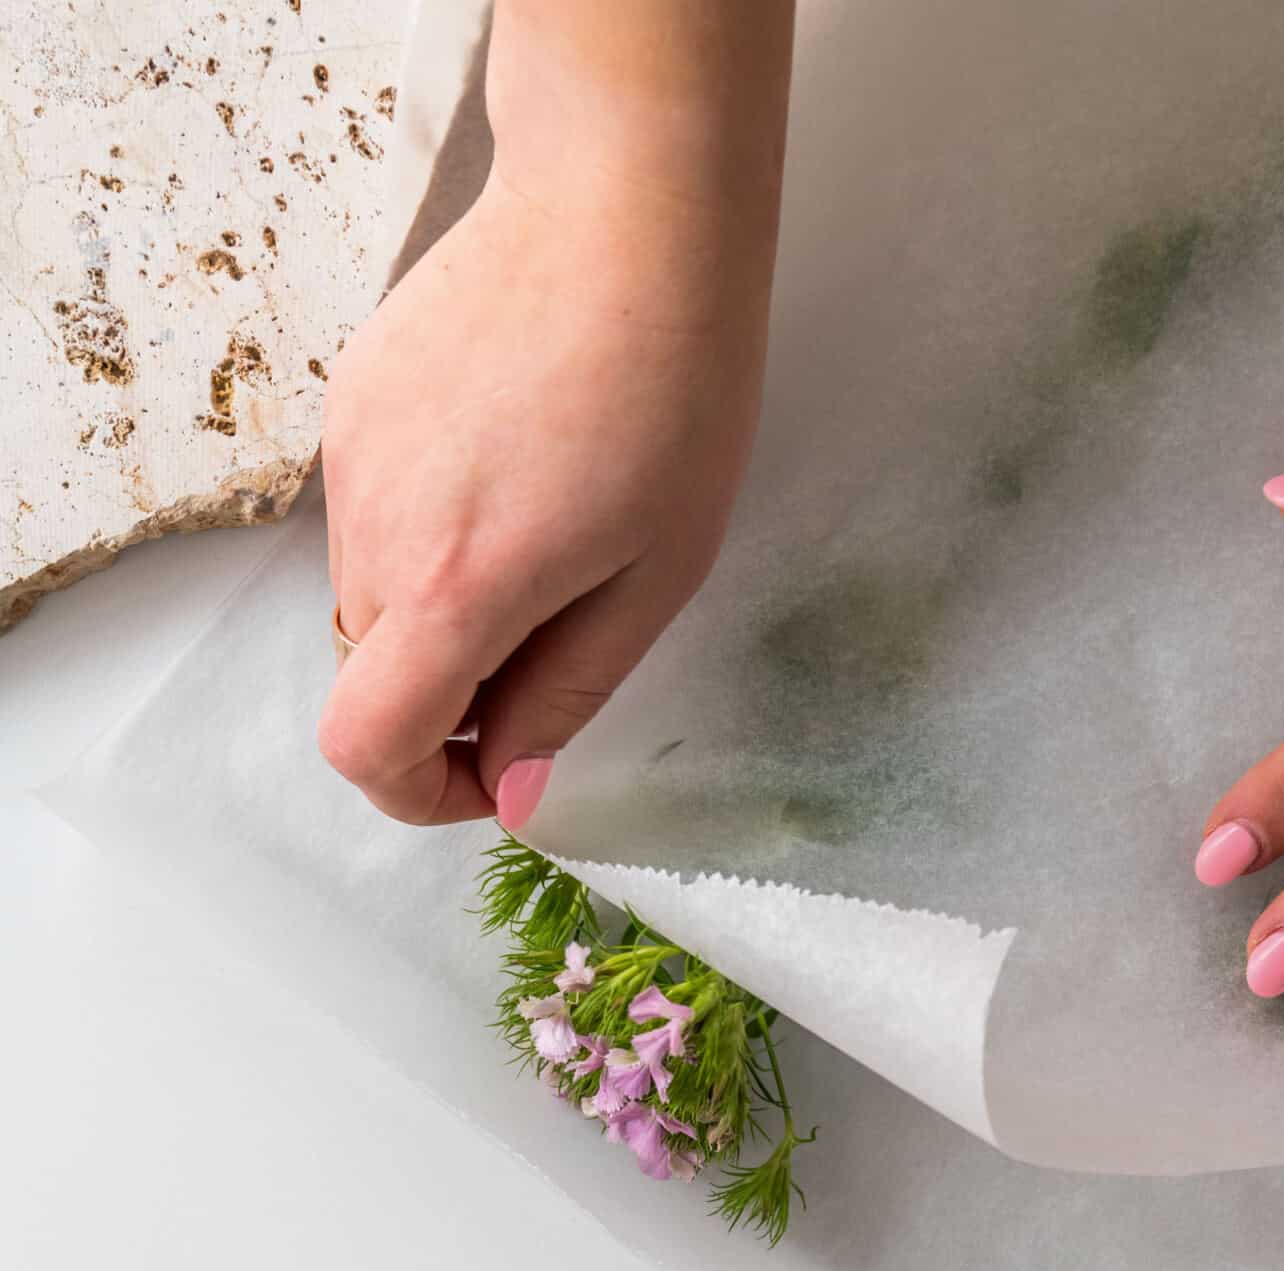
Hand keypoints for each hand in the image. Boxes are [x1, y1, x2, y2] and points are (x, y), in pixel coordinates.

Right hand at [318, 1, 791, 828]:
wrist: (624, 203)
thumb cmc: (673, 386)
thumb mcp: (655, 577)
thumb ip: (566, 695)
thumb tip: (511, 788)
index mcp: (455, 587)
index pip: (366, 747)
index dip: (421, 794)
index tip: (493, 774)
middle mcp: (374, 528)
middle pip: (372, 676)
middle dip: (453, 700)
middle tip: (556, 647)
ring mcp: (349, 459)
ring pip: (370, 598)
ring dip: (442, 614)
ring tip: (547, 541)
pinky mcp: (350, 402)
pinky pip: (371, 518)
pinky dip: (425, 537)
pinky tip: (510, 471)